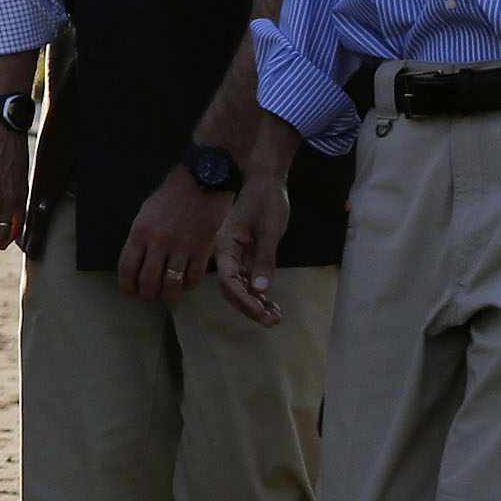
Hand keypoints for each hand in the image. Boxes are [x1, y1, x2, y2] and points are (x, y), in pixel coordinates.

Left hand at [118, 165, 233, 304]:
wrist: (203, 180)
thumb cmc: (172, 195)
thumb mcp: (146, 213)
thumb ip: (140, 238)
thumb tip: (136, 263)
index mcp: (139, 232)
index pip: (127, 269)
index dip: (127, 286)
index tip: (130, 293)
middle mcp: (158, 242)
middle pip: (148, 282)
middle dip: (147, 295)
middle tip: (150, 297)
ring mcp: (181, 247)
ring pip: (171, 285)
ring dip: (168, 296)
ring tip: (168, 296)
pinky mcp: (202, 249)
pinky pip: (193, 278)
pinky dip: (189, 285)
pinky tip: (186, 283)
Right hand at [213, 171, 292, 326]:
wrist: (265, 178)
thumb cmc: (266, 199)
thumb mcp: (270, 229)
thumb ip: (264, 260)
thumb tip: (259, 291)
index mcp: (225, 246)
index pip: (229, 281)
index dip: (244, 301)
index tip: (262, 314)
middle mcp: (225, 253)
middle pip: (232, 288)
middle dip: (250, 307)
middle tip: (272, 321)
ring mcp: (234, 254)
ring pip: (239, 286)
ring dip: (255, 302)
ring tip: (275, 316)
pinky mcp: (244, 253)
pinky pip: (247, 277)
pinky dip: (258, 292)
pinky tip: (271, 303)